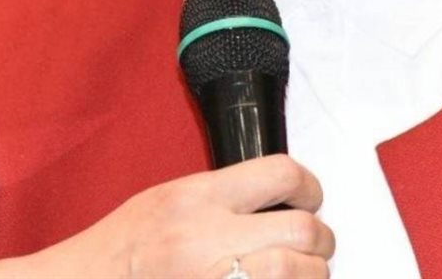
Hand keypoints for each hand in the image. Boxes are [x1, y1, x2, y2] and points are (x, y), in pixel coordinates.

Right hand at [0, 155, 333, 278]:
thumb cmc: (121, 249)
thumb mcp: (167, 201)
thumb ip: (221, 198)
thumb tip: (279, 198)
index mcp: (197, 198)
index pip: (282, 173)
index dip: (310, 188)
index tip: (309, 200)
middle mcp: (208, 238)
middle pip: (302, 230)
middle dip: (320, 241)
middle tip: (314, 247)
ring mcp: (215, 277)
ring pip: (300, 273)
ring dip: (310, 274)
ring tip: (299, 274)